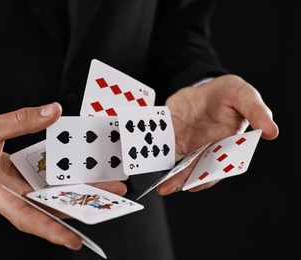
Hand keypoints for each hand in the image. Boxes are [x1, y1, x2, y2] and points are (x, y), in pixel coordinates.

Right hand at [0, 102, 126, 249]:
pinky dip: (61, 178)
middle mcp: (9, 195)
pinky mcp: (18, 180)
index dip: (50, 230)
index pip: (25, 216)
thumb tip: (51, 111)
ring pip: (50, 195)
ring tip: (103, 183)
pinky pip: (43, 182)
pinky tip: (79, 171)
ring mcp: (15, 188)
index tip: (74, 239)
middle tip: (111, 196)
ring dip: (76, 191)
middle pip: (48, 206)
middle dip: (81, 204)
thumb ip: (21, 121)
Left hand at [158, 74, 278, 194]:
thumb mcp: (245, 96)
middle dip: (183, 181)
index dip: (208, 177)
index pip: (219, 167)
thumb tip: (272, 131)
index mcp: (227, 147)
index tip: (196, 183)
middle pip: (195, 171)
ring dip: (169, 175)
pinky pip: (164, 150)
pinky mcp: (172, 138)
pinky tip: (148, 162)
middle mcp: (206, 151)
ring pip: (178, 166)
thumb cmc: (229, 93)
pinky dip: (156, 157)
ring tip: (159, 184)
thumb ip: (257, 112)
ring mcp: (188, 146)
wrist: (205, 86)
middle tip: (169, 188)